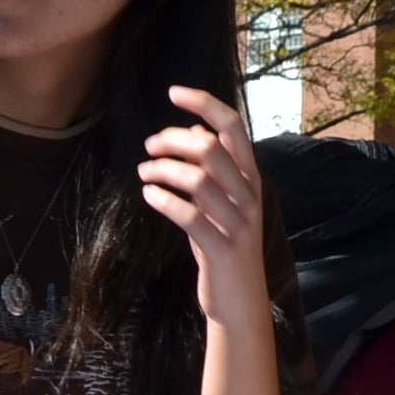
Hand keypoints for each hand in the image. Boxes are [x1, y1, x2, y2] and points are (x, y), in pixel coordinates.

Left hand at [137, 84, 266, 329]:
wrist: (240, 302)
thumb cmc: (225, 246)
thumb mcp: (220, 202)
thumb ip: (212, 167)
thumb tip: (195, 128)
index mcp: (250, 177)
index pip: (232, 126)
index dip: (204, 103)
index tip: (174, 92)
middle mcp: (249, 195)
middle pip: (211, 148)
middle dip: (173, 140)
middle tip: (148, 147)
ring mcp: (238, 222)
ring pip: (198, 179)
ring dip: (163, 170)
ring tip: (144, 172)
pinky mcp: (221, 249)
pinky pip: (189, 216)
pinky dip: (164, 200)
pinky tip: (149, 195)